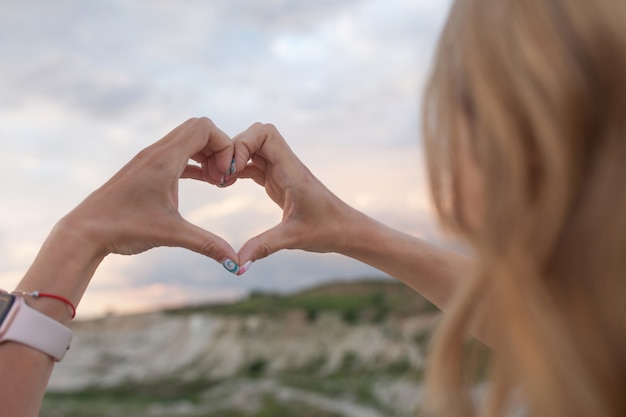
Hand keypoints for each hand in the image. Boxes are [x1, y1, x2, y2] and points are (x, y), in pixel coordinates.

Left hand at [61, 117, 237, 262]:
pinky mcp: (147, 169)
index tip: (225, 175)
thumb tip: (235, 263)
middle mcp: (157, 152)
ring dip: (207, 156)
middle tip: (223, 177)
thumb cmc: (124, 228)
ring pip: (188, 140)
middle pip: (199, 129)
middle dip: (219, 149)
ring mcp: (151, 158)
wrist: (86, 231)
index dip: (224, 146)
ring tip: (215, 182)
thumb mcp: (171, 234)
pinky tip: (204, 182)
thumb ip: (207, 244)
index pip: (205, 128)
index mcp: (165, 159)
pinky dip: (195, 163)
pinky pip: (179, 154)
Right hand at [229, 123, 354, 271]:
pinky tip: (226, 184)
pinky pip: (254, 165)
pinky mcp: (278, 181)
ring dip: (234, 159)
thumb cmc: (327, 230)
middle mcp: (287, 165)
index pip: (266, 134)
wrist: (346, 230)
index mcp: (292, 171)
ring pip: (253, 148)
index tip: (232, 169)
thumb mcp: (293, 238)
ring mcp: (282, 172)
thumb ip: (264, 246)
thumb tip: (237, 263)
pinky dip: (238, 169)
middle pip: (256, 135)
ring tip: (220, 181)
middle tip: (221, 174)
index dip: (243, 143)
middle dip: (234, 148)